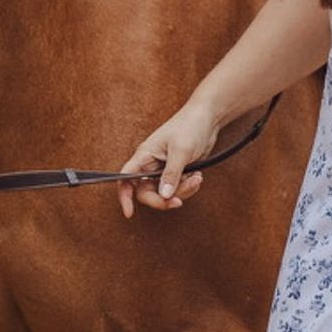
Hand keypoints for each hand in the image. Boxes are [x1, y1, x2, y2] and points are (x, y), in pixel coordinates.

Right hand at [115, 102, 218, 217]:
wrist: (207, 118)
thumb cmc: (190, 126)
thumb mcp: (181, 151)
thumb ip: (171, 174)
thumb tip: (164, 195)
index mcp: (144, 156)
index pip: (125, 178)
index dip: (124, 196)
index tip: (129, 213)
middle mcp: (150, 165)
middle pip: (147, 192)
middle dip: (164, 200)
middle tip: (179, 201)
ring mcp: (163, 170)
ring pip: (165, 194)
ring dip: (182, 191)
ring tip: (196, 178)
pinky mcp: (176, 173)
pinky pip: (177, 189)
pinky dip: (188, 187)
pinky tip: (197, 176)